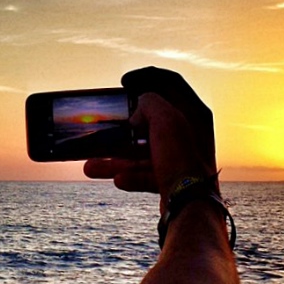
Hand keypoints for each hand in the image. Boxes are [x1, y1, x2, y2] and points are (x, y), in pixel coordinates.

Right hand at [84, 67, 217, 208]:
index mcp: (193, 113)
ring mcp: (180, 158)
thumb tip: (137, 112)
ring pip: (142, 153)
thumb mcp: (164, 119)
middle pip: (149, 123)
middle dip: (120, 128)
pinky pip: (146, 174)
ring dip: (116, 159)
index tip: (123, 83)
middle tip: (101, 128)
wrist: (191, 205)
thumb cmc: (181, 159)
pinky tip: (118, 180)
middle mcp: (189, 134)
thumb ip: (148, 103)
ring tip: (91, 166)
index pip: (170, 83)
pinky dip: (131, 176)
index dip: (146, 78)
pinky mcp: (171, 180)